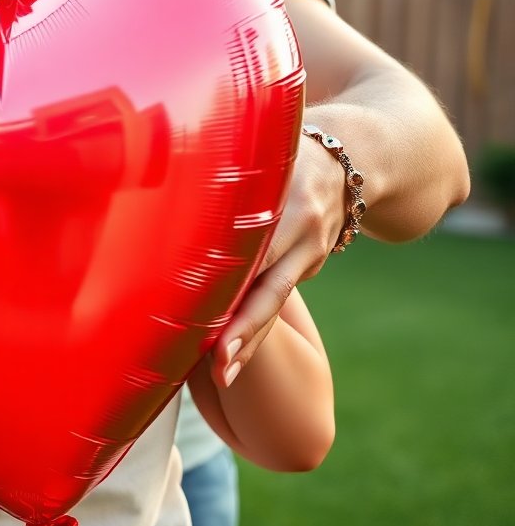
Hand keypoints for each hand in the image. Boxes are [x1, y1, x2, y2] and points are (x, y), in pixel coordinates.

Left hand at [212, 126, 344, 380]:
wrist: (358, 158)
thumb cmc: (286, 150)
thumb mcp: (267, 151)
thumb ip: (227, 170)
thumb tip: (168, 175)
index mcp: (287, 199)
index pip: (254, 250)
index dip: (232, 284)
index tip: (206, 313)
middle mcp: (303, 231)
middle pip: (269, 288)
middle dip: (244, 328)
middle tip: (219, 365)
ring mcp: (311, 252)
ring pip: (275, 302)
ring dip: (250, 340)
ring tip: (224, 374)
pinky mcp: (310, 264)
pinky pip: (278, 298)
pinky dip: (255, 325)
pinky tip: (233, 355)